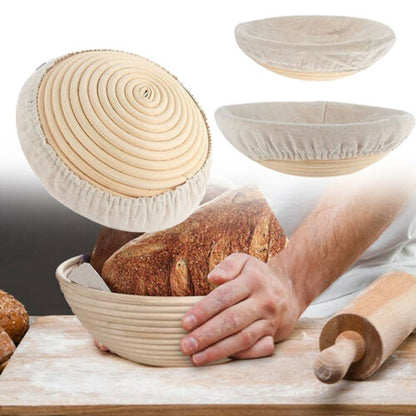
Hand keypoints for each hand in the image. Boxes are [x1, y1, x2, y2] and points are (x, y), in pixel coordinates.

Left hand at [180, 253, 301, 365]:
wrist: (290, 289)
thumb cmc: (258, 275)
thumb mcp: (244, 261)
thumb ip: (227, 266)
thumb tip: (213, 277)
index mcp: (252, 280)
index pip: (224, 297)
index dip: (203, 310)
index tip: (185, 323)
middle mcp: (263, 301)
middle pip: (232, 320)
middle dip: (207, 335)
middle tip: (186, 345)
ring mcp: (270, 320)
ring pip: (243, 338)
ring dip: (218, 350)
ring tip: (196, 358)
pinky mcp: (275, 335)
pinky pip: (256, 349)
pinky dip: (237, 356)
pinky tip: (219, 359)